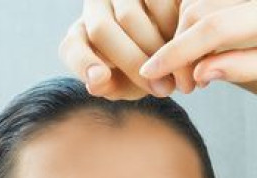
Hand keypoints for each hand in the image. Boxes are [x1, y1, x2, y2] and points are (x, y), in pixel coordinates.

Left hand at [59, 0, 195, 98]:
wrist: (177, 43)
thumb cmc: (147, 70)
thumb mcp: (130, 83)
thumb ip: (113, 87)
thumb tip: (94, 85)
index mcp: (83, 36)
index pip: (72, 47)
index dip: (83, 62)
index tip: (99, 79)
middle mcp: (96, 7)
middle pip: (102, 30)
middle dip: (131, 62)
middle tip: (163, 89)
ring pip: (128, 17)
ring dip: (154, 48)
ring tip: (176, 71)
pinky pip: (156, 3)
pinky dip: (171, 27)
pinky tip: (184, 45)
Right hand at [139, 0, 256, 83]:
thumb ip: (246, 68)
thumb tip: (201, 74)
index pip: (213, 29)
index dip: (177, 52)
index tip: (151, 72)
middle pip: (195, 14)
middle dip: (178, 51)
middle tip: (186, 85)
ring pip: (194, 3)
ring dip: (184, 37)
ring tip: (195, 68)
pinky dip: (193, 22)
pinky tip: (202, 46)